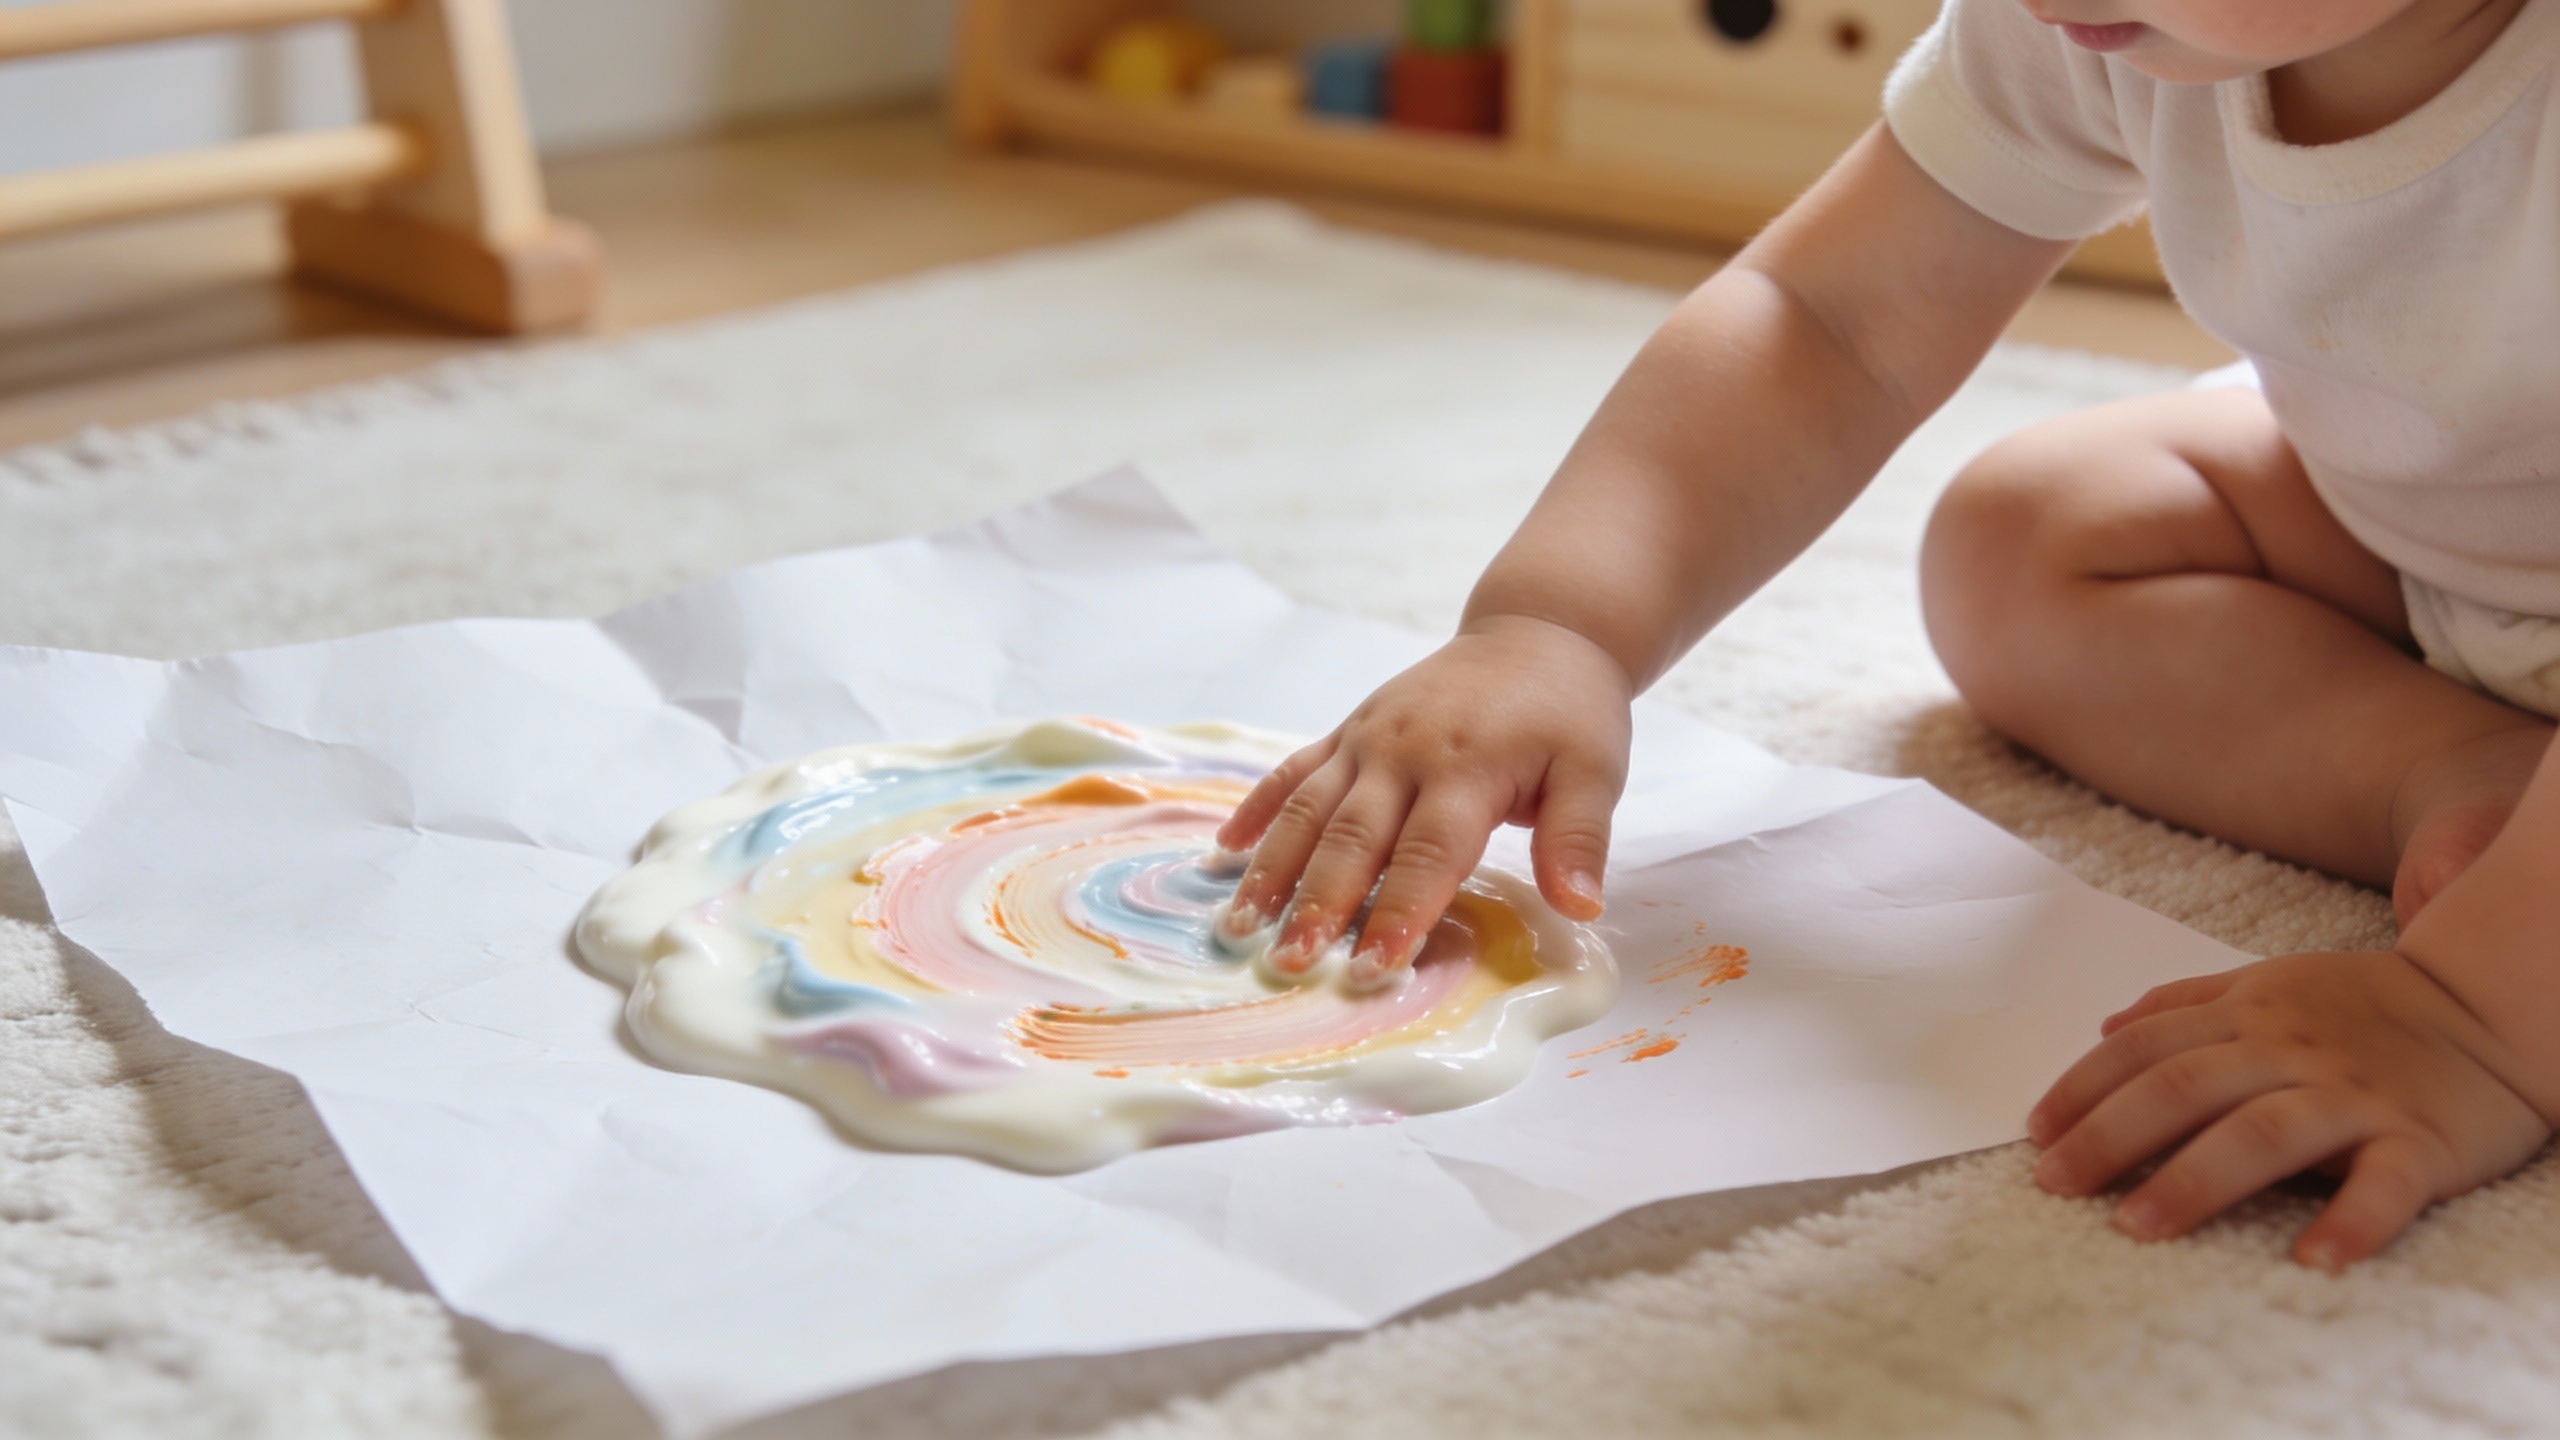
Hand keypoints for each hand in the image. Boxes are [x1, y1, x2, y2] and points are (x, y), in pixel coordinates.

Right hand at [1215, 613, 1634, 985]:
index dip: (1399, 914)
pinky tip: (1226, 851)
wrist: (1537, 631)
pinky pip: (1293, 771)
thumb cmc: (1568, 712)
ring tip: (1240, 924)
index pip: (1428, 855)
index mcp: (1466, 767)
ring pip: (1308, 808)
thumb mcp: (1595, 771)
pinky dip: (1257, 809)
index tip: (1371, 970)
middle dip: (1318, 905)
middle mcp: (1403, 751)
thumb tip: (1579, 907)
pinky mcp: (1349, 729)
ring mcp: (1368, 737)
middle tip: (1287, 964)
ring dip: (1271, 869)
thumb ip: (1578, 840)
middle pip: (1352, 838)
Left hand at [2027, 949, 2549, 1270]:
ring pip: (2263, 1133)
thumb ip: (2185, 1002)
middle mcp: (2291, 1049)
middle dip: (2111, 1136)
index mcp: (2250, 1013)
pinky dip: (2351, 1221)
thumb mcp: (2270, 980)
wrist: (2493, 1002)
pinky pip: (2383, 1184)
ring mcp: (2354, 1095)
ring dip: (2195, 1180)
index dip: (2083, 1089)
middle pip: (2184, 1087)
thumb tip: (2102, 1025)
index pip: (2146, 1048)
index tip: (2035, 1135)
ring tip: (2138, 1226)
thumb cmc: (2368, 1003)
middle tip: (2055, 1184)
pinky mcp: (2420, 1140)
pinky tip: (2312, 1260)